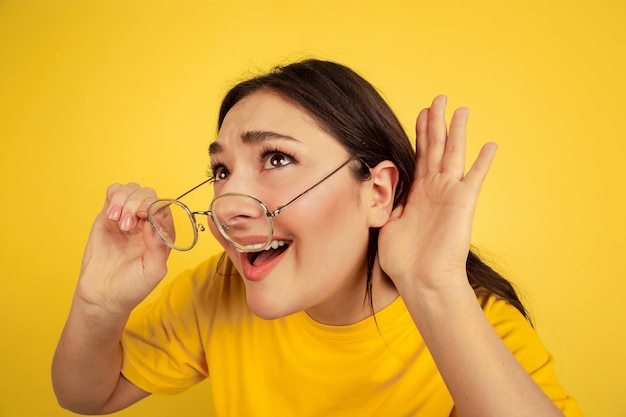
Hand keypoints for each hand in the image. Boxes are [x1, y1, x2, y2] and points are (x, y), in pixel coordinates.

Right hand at [75, 183, 170, 316]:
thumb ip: (159, 246)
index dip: (155, 205)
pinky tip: (111, 212)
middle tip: (128, 223)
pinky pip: (113, 193)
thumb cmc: (131, 287)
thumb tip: (157, 220)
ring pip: (131, 191)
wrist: (102, 296)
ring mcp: (127, 218)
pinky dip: (113, 194)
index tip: (144, 215)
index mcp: (161, 234)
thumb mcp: (152, 271)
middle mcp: (146, 223)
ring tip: (117, 221)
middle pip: (148, 195)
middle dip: (137, 203)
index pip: (164, 208)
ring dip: (124, 200)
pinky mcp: (108, 217)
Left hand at [378, 96, 496, 292]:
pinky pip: (475, 177)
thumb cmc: (403, 259)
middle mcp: (435, 188)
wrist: (421, 279)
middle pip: (436, 147)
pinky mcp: (463, 202)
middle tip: (439, 99)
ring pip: (453, 154)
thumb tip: (376, 185)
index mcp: (418, 192)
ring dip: (457, 131)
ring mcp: (450, 193)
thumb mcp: (387, 222)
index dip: (421, 133)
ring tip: (461, 110)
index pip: (420, 155)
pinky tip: (490, 144)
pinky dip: (482, 161)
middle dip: (437, 122)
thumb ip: (387, 200)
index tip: (421, 113)